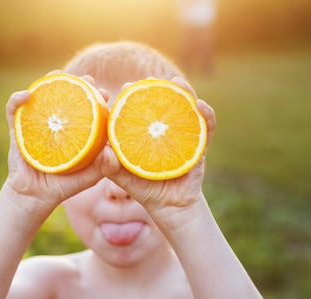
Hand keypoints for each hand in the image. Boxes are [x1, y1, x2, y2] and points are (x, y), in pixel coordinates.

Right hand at [4, 73, 110, 210]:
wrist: (36, 197)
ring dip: (49, 80)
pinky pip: (13, 110)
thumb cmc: (66, 185)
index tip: (105, 93)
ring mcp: (37, 123)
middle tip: (88, 79)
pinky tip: (26, 95)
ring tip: (57, 74)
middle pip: (66, 94)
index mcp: (75, 129)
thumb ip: (103, 166)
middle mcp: (57, 122)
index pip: (87, 106)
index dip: (96, 96)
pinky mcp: (17, 129)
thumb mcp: (90, 176)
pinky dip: (17, 100)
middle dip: (77, 82)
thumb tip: (112, 151)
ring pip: (42, 95)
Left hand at [100, 77, 216, 216]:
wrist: (171, 207)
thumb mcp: (123, 178)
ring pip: (187, 107)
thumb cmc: (145, 190)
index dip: (133, 94)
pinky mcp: (200, 144)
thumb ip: (109, 166)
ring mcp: (184, 134)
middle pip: (164, 100)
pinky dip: (207, 115)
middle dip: (158, 86)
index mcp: (147, 131)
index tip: (126, 87)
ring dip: (185, 92)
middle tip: (150, 80)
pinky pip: (207, 127)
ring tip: (178, 83)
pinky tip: (200, 106)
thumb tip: (103, 152)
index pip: (140, 107)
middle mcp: (165, 129)